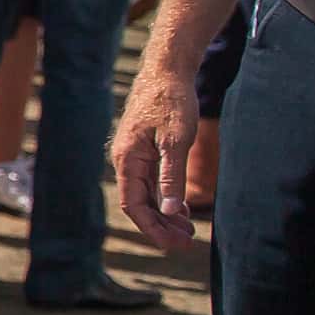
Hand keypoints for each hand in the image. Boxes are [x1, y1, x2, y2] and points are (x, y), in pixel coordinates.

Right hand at [114, 64, 202, 251]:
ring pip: (146, 194)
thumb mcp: (176, 142)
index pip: (134, 206)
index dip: (152, 228)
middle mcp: (125, 161)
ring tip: (188, 229)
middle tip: (188, 242)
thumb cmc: (171, 102)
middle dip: (162, 226)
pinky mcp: (144, 150)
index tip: (173, 244)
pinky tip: (182, 207)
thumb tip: (169, 210)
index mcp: (127, 160)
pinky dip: (166, 197)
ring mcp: (134, 156)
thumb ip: (171, 177)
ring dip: (165, 214)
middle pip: (140, 204)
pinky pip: (151, 182)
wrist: (167, 70)